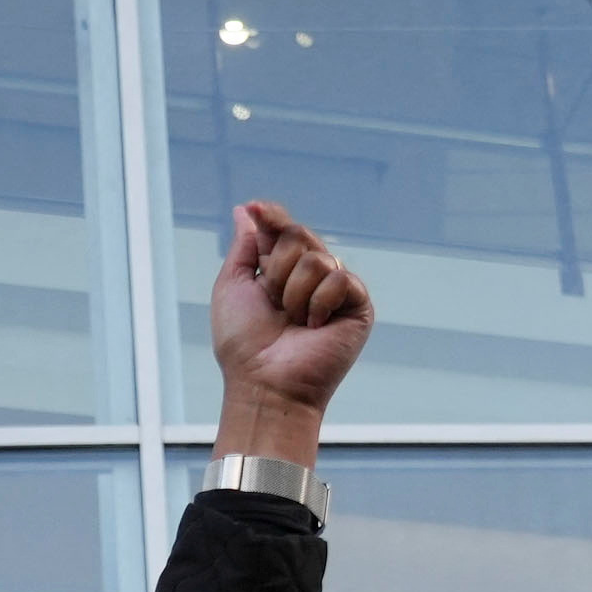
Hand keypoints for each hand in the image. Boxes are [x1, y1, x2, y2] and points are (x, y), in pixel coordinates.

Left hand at [209, 201, 374, 462]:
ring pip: (318, 257)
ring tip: (293, 322)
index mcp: (282, 270)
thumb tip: (246, 211)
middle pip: (299, 234)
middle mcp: (311, 277)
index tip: (256, 210)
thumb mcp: (233, 286)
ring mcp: (336, 291)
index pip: (284, 227)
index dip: (272, 216)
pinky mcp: (358, 306)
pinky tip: (314, 326)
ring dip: (294, 292)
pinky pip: (341, 278)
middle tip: (273, 303)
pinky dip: (319, 301)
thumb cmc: (243, 344)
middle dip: (277, 267)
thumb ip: (246, 246)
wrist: (264, 382)